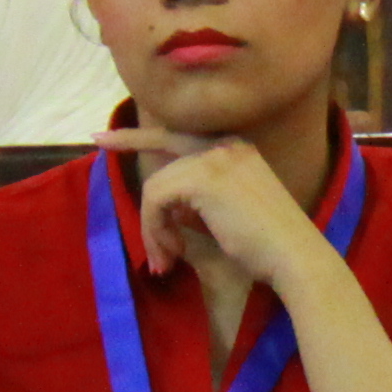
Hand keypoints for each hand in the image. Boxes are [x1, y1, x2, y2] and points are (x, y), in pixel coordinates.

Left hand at [107, 129, 332, 291]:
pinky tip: (173, 251)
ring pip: (157, 185)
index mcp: (238, 150)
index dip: (141, 134)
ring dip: (153, 226)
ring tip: (166, 257)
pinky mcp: (202, 178)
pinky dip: (156, 229)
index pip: (181, 134)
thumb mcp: (228, 216)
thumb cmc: (269, 247)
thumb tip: (164, 213)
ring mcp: (215, 158)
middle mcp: (227, 145)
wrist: (295, 257)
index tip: (107, 133)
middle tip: (96, 140)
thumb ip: (198, 204)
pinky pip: (156, 199)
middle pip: (161, 144)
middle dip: (128, 146)